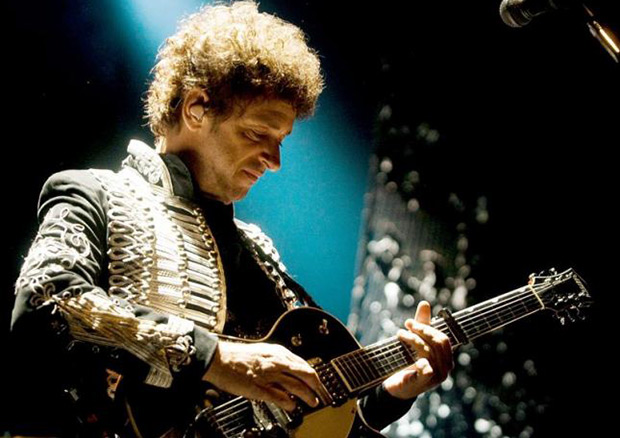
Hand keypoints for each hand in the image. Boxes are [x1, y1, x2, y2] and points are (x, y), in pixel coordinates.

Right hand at [203, 341, 322, 411]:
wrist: (218, 359)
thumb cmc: (237, 356)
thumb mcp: (262, 352)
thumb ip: (277, 360)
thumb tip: (290, 369)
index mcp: (277, 352)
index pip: (303, 363)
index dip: (313, 375)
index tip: (317, 382)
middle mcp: (275, 362)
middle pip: (304, 373)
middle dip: (315, 385)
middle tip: (319, 393)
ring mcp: (268, 375)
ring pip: (295, 385)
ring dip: (306, 395)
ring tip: (312, 402)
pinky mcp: (258, 388)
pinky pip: (278, 396)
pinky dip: (288, 402)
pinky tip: (292, 406)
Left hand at [382, 301, 452, 399]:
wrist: (396, 387)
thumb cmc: (407, 363)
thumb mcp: (415, 341)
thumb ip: (421, 324)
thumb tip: (424, 303)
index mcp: (446, 357)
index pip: (443, 338)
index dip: (428, 328)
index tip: (411, 322)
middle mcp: (446, 368)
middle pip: (438, 342)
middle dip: (422, 330)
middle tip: (407, 325)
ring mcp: (438, 376)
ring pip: (428, 351)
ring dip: (412, 339)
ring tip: (400, 334)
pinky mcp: (426, 382)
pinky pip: (425, 367)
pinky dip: (418, 360)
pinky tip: (410, 357)